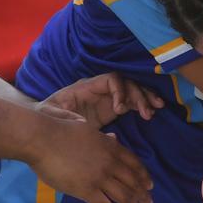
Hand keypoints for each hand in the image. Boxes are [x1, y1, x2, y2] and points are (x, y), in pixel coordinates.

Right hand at [26, 112, 153, 202]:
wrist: (44, 139)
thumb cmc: (61, 131)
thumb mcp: (89, 129)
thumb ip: (103, 137)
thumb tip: (113, 137)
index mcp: (112, 147)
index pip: (134, 163)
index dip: (144, 176)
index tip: (150, 185)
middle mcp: (110, 163)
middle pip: (133, 181)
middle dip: (144, 195)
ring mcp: (100, 177)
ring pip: (125, 196)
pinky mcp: (86, 190)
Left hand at [40, 72, 164, 128]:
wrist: (46, 122)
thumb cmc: (48, 115)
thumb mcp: (50, 113)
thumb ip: (64, 116)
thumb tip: (82, 122)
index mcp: (87, 86)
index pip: (111, 79)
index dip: (120, 91)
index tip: (120, 110)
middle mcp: (100, 88)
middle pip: (126, 83)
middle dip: (139, 95)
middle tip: (148, 112)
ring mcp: (108, 97)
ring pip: (132, 90)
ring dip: (145, 98)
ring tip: (156, 109)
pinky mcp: (112, 107)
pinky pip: (132, 102)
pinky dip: (143, 105)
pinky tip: (151, 113)